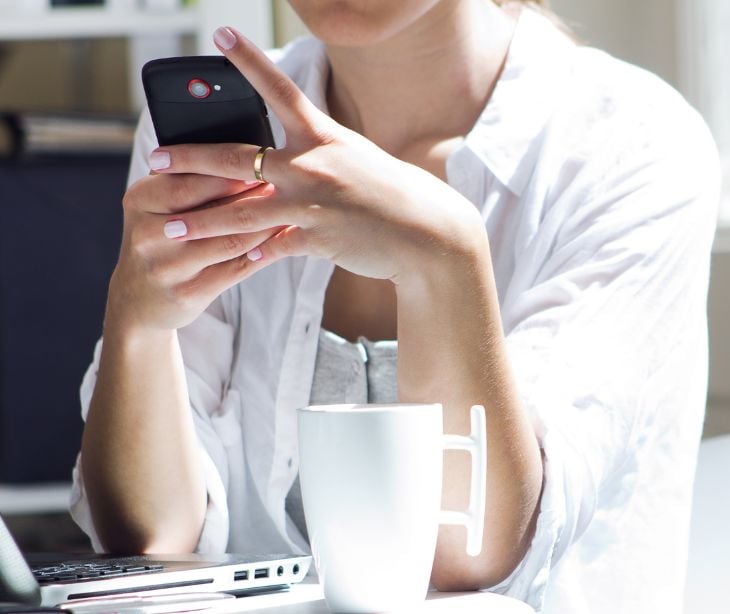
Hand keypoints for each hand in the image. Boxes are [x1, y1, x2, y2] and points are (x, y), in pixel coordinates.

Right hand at [109, 171, 281, 331]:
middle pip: (208, 211)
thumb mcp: (157, 204)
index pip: (187, 180)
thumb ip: (185, 177)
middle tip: (282, 184)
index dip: (228, 170)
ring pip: (228, 241)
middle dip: (249, 196)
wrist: (139, 298)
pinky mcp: (188, 293)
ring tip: (289, 210)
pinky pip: (236, 268)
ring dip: (264, 225)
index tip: (262, 160)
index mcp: (140, 200)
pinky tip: (282, 240)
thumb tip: (240, 150)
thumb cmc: (161, 238)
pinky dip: (263, 252)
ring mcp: (166, 267)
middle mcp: (148, 234)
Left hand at [150, 27, 486, 287]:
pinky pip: (273, 248)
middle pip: (239, 158)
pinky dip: (251, 255)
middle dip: (193, 158)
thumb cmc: (391, 193)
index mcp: (323, 138)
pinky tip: (230, 261)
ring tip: (168, 227)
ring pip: (243, 212)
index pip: (280, 92)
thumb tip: (279, 165)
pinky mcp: (317, 239)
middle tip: (155, 158)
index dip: (250, 62)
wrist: (426, 232)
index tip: (221, 35)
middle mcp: (313, 166)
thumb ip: (314, 158)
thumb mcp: (354, 159)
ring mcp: (313, 204)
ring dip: (202, 221)